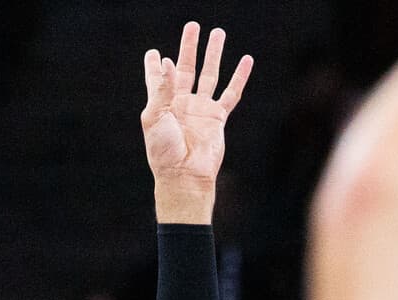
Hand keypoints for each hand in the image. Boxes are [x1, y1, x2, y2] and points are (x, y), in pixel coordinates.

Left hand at [140, 22, 252, 220]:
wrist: (185, 175)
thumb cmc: (163, 151)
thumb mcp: (155, 117)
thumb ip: (162, 88)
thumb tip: (168, 60)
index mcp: (161, 103)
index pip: (156, 78)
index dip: (153, 66)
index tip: (152, 53)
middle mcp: (181, 103)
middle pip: (186, 67)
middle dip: (189, 47)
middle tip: (192, 26)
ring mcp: (200, 109)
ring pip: (209, 74)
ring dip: (213, 54)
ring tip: (218, 33)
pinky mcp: (217, 117)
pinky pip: (231, 93)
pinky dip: (239, 77)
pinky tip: (246, 60)